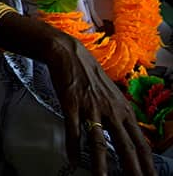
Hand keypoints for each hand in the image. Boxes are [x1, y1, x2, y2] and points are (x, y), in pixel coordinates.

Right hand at [46, 35, 155, 175]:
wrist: (70, 54)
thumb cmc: (90, 75)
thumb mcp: (113, 95)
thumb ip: (120, 115)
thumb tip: (129, 135)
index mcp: (123, 110)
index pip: (141, 142)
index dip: (147, 163)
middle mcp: (111, 111)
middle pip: (125, 146)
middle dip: (132, 169)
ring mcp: (91, 108)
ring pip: (98, 141)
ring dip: (101, 163)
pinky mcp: (72, 104)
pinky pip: (74, 129)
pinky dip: (73, 146)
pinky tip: (73, 158)